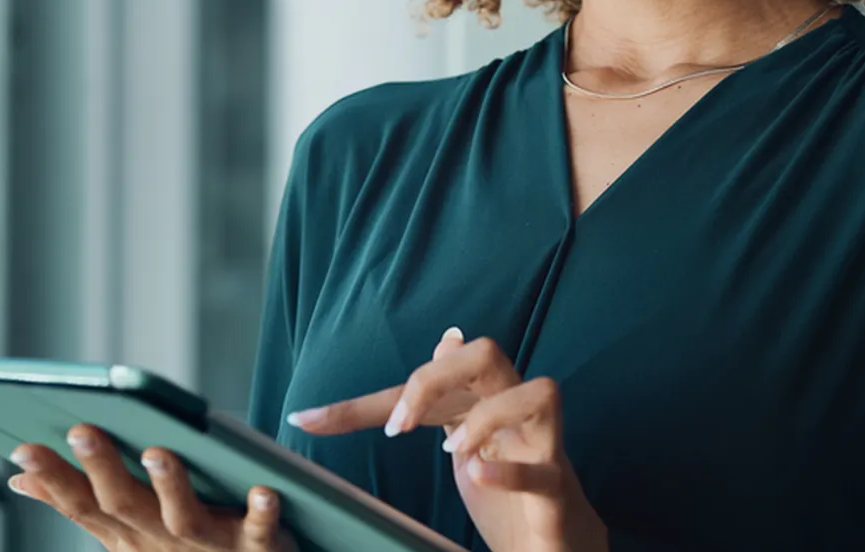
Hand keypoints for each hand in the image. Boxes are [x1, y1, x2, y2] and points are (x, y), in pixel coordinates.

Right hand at [7, 424, 295, 551]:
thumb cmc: (185, 548)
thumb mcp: (127, 530)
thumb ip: (80, 502)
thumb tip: (21, 477)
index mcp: (128, 534)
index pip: (82, 504)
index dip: (52, 479)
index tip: (23, 447)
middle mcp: (160, 541)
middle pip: (125, 506)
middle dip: (102, 470)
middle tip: (83, 430)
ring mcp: (208, 546)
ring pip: (185, 518)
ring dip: (170, 486)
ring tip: (158, 452)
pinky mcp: (257, 547)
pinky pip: (260, 530)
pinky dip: (261, 512)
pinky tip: (263, 490)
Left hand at [287, 330, 606, 551]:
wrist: (558, 546)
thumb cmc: (514, 495)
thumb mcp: (466, 447)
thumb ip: (440, 402)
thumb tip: (446, 335)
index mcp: (484, 401)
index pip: (424, 380)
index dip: (363, 401)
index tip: (305, 420)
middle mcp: (517, 413)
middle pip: (488, 354)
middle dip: (435, 377)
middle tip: (398, 427)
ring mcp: (544, 448)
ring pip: (539, 392)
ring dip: (487, 416)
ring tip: (454, 451)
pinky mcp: (559, 492)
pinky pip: (545, 469)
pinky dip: (509, 469)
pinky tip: (477, 472)